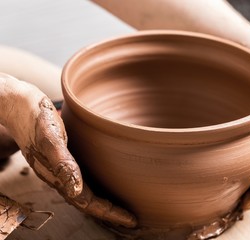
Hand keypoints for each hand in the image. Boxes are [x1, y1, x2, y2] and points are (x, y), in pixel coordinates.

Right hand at [0, 73, 136, 227]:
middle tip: (132, 220)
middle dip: (109, 213)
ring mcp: (61, 167)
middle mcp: (60, 176)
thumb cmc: (35, 118)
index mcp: (58, 176)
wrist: (19, 103)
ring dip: (104, 202)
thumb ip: (62, 164)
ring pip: (85, 192)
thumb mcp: (50, 139)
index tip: (130, 220)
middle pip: (88, 202)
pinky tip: (108, 182)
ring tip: (123, 208)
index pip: (87, 203)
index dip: (108, 213)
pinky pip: (83, 177)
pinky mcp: (63, 156)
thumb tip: (76, 190)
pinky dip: (98, 186)